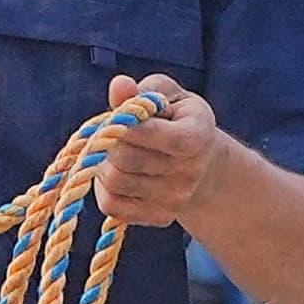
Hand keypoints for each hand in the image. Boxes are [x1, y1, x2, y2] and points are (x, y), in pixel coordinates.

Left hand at [92, 74, 227, 227]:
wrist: (201, 164)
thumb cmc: (177, 119)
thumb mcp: (167, 95)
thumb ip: (142, 91)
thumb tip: (119, 86)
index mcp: (198, 135)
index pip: (152, 133)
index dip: (125, 122)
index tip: (122, 115)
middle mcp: (191, 171)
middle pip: (124, 158)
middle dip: (108, 142)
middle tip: (112, 134)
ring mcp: (177, 199)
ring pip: (114, 182)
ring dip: (103, 164)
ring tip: (114, 153)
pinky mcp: (159, 217)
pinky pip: (112, 205)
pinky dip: (104, 188)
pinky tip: (116, 174)